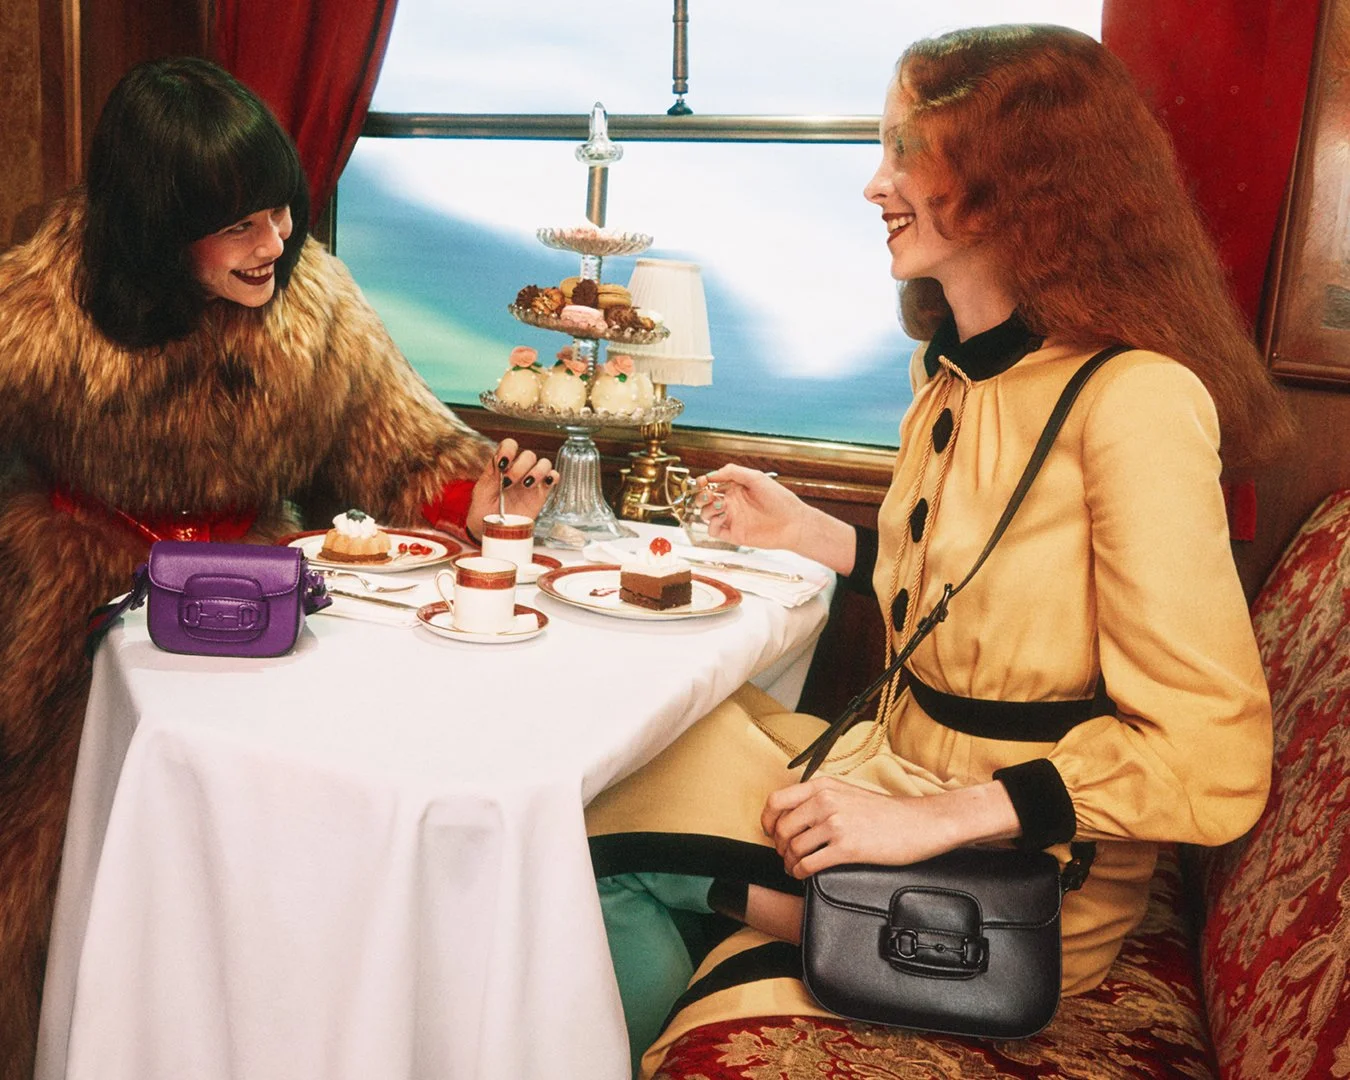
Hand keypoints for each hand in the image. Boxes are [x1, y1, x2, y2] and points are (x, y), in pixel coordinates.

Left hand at [466, 439, 556, 538]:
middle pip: (529, 455)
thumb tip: (500, 462)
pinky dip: (552, 477)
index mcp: (502, 465)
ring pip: (544, 463)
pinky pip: (553, 478)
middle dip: (520, 467)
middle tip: (508, 483)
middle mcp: (518, 470)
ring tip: (526, 485)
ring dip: (537, 471)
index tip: (502, 463)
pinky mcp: (541, 493)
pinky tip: (543, 485)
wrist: (492, 530)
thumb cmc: (483, 510)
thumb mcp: (481, 492)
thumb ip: (490, 475)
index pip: (510, 445)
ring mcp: (531, 481)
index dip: (508, 449)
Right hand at [693, 464, 808, 550]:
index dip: (703, 483)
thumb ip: (734, 472)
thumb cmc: (780, 500)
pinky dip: (712, 524)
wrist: (792, 523)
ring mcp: (732, 519)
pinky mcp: (733, 534)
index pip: (712, 485)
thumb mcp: (756, 478)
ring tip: (720, 505)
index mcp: (735, 489)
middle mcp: (732, 504)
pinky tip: (723, 517)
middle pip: (705, 500)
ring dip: (707, 509)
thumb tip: (713, 473)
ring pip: (706, 515)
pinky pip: (713, 531)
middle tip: (708, 494)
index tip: (701, 481)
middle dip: (701, 496)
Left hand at [761, 776, 1019, 878]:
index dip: (767, 820)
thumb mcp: (848, 793)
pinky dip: (801, 872)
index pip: (777, 801)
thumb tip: (794, 815)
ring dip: (789, 862)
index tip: (769, 833)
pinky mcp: (847, 847)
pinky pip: (809, 864)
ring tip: (795, 867)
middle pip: (782, 828)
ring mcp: (836, 824)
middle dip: (779, 846)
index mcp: (823, 786)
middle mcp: (825, 801)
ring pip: (793, 848)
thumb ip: (821, 798)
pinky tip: (804, 875)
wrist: (919, 823)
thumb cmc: (885, 812)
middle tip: (785, 855)